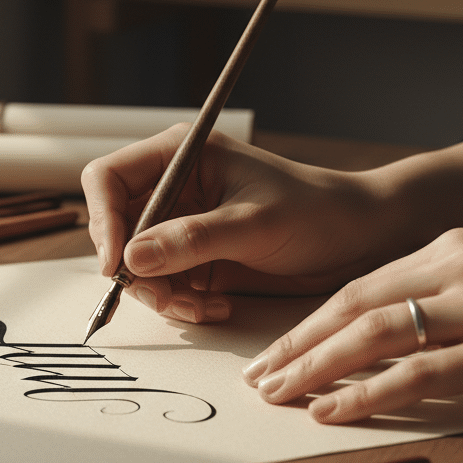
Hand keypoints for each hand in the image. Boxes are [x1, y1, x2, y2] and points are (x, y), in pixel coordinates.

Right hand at [82, 126, 386, 321]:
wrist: (358, 239)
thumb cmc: (316, 211)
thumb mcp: (253, 224)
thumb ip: (191, 240)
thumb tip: (131, 259)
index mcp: (181, 156)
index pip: (108, 179)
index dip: (104, 221)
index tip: (117, 264)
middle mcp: (173, 187)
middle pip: (116, 228)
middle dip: (133, 269)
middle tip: (163, 297)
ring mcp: (181, 224)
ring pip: (135, 264)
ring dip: (158, 293)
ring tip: (198, 307)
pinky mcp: (194, 257)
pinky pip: (162, 284)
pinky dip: (179, 302)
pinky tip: (214, 307)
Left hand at [243, 228, 462, 421]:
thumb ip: (443, 294)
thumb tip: (383, 336)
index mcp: (453, 247)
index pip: (359, 286)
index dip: (310, 321)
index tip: (276, 349)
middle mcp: (459, 267)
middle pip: (353, 305)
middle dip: (297, 343)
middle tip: (258, 376)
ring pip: (373, 334)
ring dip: (316, 367)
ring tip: (279, 395)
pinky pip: (418, 374)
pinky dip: (366, 394)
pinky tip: (332, 412)